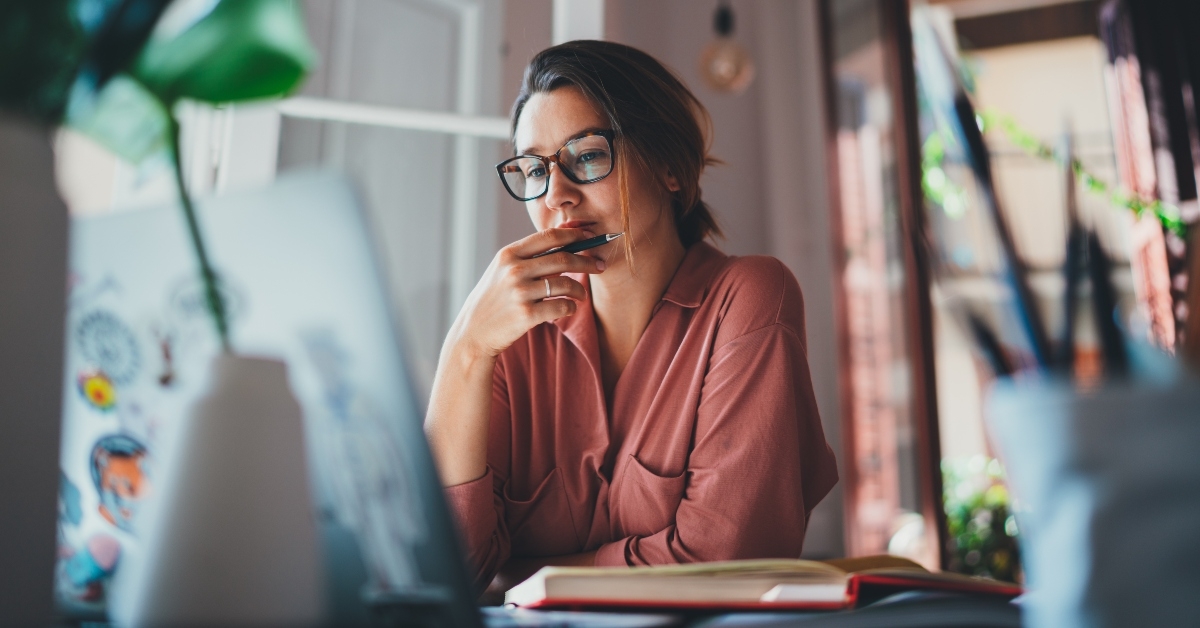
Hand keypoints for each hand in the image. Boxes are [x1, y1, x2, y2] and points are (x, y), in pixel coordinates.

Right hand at [450, 229, 605, 358]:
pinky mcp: (526, 315)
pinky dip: (571, 307)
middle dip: (587, 261)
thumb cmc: (494, 299)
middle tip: (600, 266)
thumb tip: (565, 238)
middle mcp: (514, 270)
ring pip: (566, 284)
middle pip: (563, 258)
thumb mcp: (502, 270)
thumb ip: (528, 256)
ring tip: (582, 294)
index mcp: (509, 254)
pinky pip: (562, 307)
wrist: (473, 332)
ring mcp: (520, 292)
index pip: (549, 236)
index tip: (590, 236)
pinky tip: (569, 308)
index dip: (574, 234)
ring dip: (580, 289)